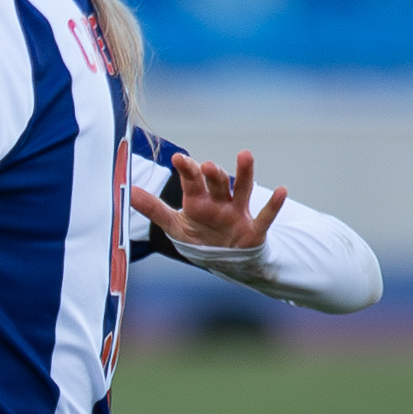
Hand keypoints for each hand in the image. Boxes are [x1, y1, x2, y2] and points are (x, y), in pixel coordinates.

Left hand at [136, 149, 286, 256]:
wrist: (225, 258)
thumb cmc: (200, 237)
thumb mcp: (174, 226)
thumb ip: (154, 209)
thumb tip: (130, 192)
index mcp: (198, 200)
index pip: (192, 181)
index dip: (187, 170)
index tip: (179, 159)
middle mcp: (218, 201)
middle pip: (216, 183)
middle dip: (212, 174)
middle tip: (207, 165)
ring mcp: (237, 213)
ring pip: (241, 190)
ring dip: (244, 173)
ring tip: (245, 155)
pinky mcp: (253, 229)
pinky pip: (265, 216)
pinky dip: (273, 204)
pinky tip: (282, 190)